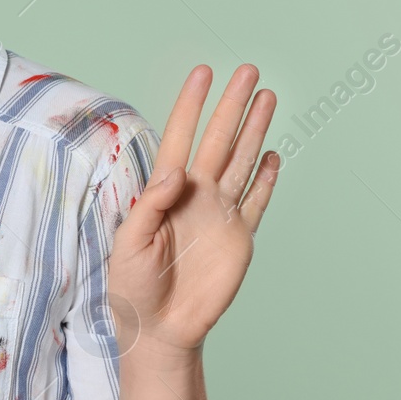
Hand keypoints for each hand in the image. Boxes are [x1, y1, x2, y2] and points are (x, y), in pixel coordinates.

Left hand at [107, 64, 280, 360]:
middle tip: (247, 70)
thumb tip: (175, 173)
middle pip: (219, 140)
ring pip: (242, 161)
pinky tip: (272, 155)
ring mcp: (220, 214)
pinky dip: (265, 179)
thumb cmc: (133, 287)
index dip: (192, 106)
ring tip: (266, 97)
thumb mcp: (129, 245)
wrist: (160, 328)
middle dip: (232, 105)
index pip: (181, 137)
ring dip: (253, 130)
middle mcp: (196, 195)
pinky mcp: (240, 238)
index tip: (203, 73)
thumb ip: (149, 206)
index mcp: (165, 192)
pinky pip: (257, 201)